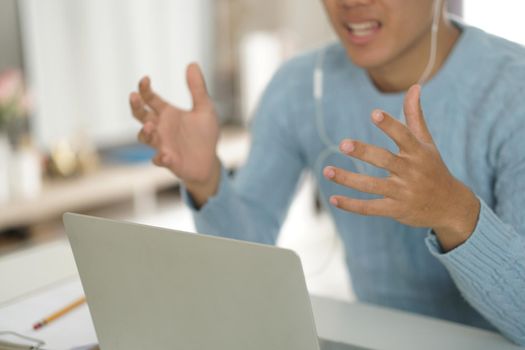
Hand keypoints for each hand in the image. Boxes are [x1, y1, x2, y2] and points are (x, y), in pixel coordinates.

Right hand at [129, 63, 220, 204]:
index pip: (150, 99)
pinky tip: (166, 155)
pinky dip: (160, 158)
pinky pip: (158, 160)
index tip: (145, 79)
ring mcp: (162, 144)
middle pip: (140, 115)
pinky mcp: (168, 161)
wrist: (209, 161)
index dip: (144, 89)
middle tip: (133, 97)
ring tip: (149, 126)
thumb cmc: (205, 135)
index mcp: (167, 113)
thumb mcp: (205, 109)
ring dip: (144, 132)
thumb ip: (198, 89)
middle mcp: (160, 128)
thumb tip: (192, 63)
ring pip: (144, 137)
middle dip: (135, 106)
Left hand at [323, 85, 479, 250]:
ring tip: (327, 171)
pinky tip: (333, 198)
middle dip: (363, 152)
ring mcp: (403, 192)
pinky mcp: (395, 210)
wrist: (450, 206)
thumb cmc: (433, 169)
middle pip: (384, 160)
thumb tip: (415, 86)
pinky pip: (370, 208)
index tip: (374, 113)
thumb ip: (415, 116)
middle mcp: (411, 172)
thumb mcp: (427, 143)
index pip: (404, 136)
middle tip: (343, 143)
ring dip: (348, 179)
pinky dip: (351, 205)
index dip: (390, 125)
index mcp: (418, 153)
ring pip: (372, 185)